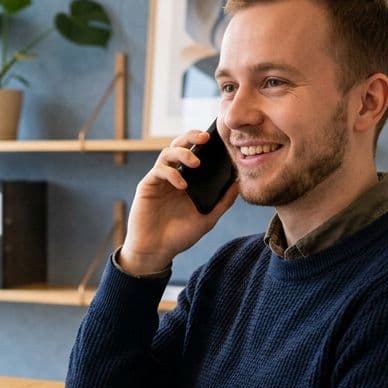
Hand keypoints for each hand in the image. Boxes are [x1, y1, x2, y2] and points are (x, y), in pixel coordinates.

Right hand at [118, 130, 239, 274]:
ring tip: (195, 162)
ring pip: (168, 152)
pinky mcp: (148, 185)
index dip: (204, 143)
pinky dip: (172, 173)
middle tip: (206, 137)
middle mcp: (173, 176)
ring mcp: (160, 179)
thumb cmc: (180, 236)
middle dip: (192, 136)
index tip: (219, 138)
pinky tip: (182, 184)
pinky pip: (159, 170)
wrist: (156, 251)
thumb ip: (223, 201)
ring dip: (183, 153)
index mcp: (188, 180)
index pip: (196, 153)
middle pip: (180, 145)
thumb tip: (239, 183)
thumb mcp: (207, 218)